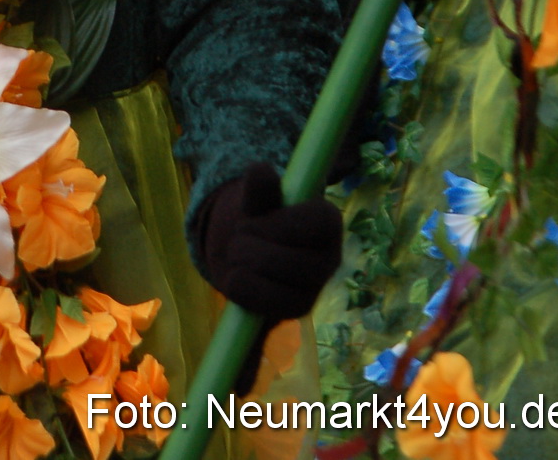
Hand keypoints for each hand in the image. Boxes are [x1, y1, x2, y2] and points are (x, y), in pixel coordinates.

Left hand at [199, 164, 341, 390]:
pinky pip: (264, 344)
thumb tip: (260, 171)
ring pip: (283, 301)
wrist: (251, 236)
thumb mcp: (258, 197)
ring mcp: (304, 295)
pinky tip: (235, 387)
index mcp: (326, 226)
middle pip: (298, 268)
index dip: (278, 228)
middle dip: (256, 254)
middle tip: (234, 243)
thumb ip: (259, 186)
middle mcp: (323, 264)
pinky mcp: (276, 320)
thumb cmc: (261, 213)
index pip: (315, 227)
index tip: (249, 224)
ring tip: (231, 265)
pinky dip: (246, 366)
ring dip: (248, 284)